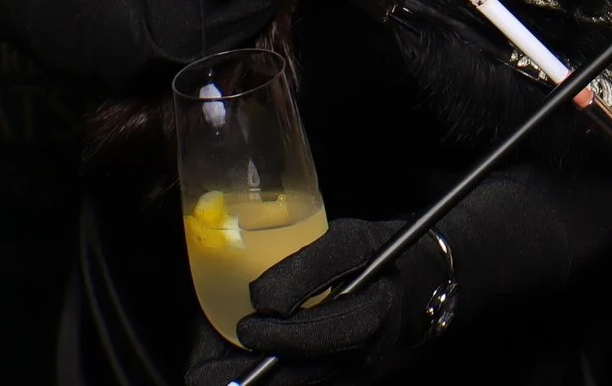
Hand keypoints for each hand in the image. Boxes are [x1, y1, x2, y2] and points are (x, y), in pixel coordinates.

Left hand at [179, 217, 450, 385]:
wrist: (410, 287)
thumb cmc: (374, 256)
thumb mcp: (349, 241)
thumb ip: (308, 265)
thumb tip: (260, 299)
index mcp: (375, 312)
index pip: (329, 331)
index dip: (285, 334)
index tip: (248, 323)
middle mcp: (362, 355)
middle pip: (302, 378)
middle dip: (248, 377)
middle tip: (201, 372)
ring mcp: (347, 375)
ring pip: (294, 385)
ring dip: (247, 379)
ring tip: (205, 372)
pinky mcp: (334, 381)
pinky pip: (295, 384)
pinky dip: (262, 376)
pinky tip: (230, 368)